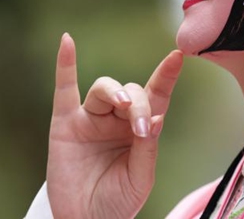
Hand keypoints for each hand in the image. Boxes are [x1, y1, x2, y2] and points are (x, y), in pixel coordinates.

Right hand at [46, 33, 183, 218]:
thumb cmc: (118, 200)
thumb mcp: (141, 177)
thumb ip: (147, 148)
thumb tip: (158, 116)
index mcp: (142, 128)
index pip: (157, 94)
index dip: (167, 75)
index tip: (179, 55)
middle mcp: (117, 119)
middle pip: (132, 91)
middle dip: (140, 104)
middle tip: (141, 127)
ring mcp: (91, 119)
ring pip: (104, 88)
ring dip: (116, 92)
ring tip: (124, 107)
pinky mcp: (64, 124)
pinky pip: (64, 89)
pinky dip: (65, 65)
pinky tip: (67, 42)